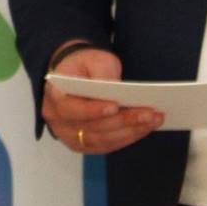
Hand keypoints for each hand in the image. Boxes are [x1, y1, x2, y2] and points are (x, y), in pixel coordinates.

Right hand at [42, 45, 160, 154]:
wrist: (77, 74)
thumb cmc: (85, 65)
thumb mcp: (95, 60)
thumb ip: (103, 73)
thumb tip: (117, 91)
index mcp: (53, 94)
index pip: (69, 107)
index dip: (92, 110)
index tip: (115, 106)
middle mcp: (56, 118)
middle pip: (89, 127)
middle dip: (122, 121)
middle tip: (149, 113)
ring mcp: (68, 134)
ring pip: (100, 139)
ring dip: (129, 132)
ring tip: (152, 120)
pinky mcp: (82, 143)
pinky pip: (105, 146)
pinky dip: (126, 138)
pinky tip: (143, 128)